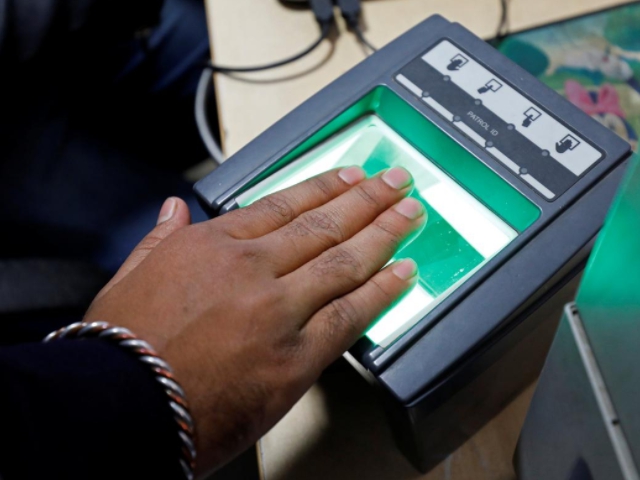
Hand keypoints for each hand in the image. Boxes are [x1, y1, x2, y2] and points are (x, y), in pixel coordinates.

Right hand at [85, 166, 425, 474]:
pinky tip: (404, 272)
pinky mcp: (296, 357)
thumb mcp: (128, 277)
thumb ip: (159, 239)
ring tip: (410, 214)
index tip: (351, 177)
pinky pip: (349, 316)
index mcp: (213, 245)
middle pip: (324, 225)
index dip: (324, 187)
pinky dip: (382, 291)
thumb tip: (172, 210)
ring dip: (384, 233)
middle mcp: (251, 268)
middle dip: (367, 200)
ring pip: (344, 261)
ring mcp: (278, 311)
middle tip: (396, 182)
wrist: (120, 407)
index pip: (283, 205)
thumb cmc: (122, 348)